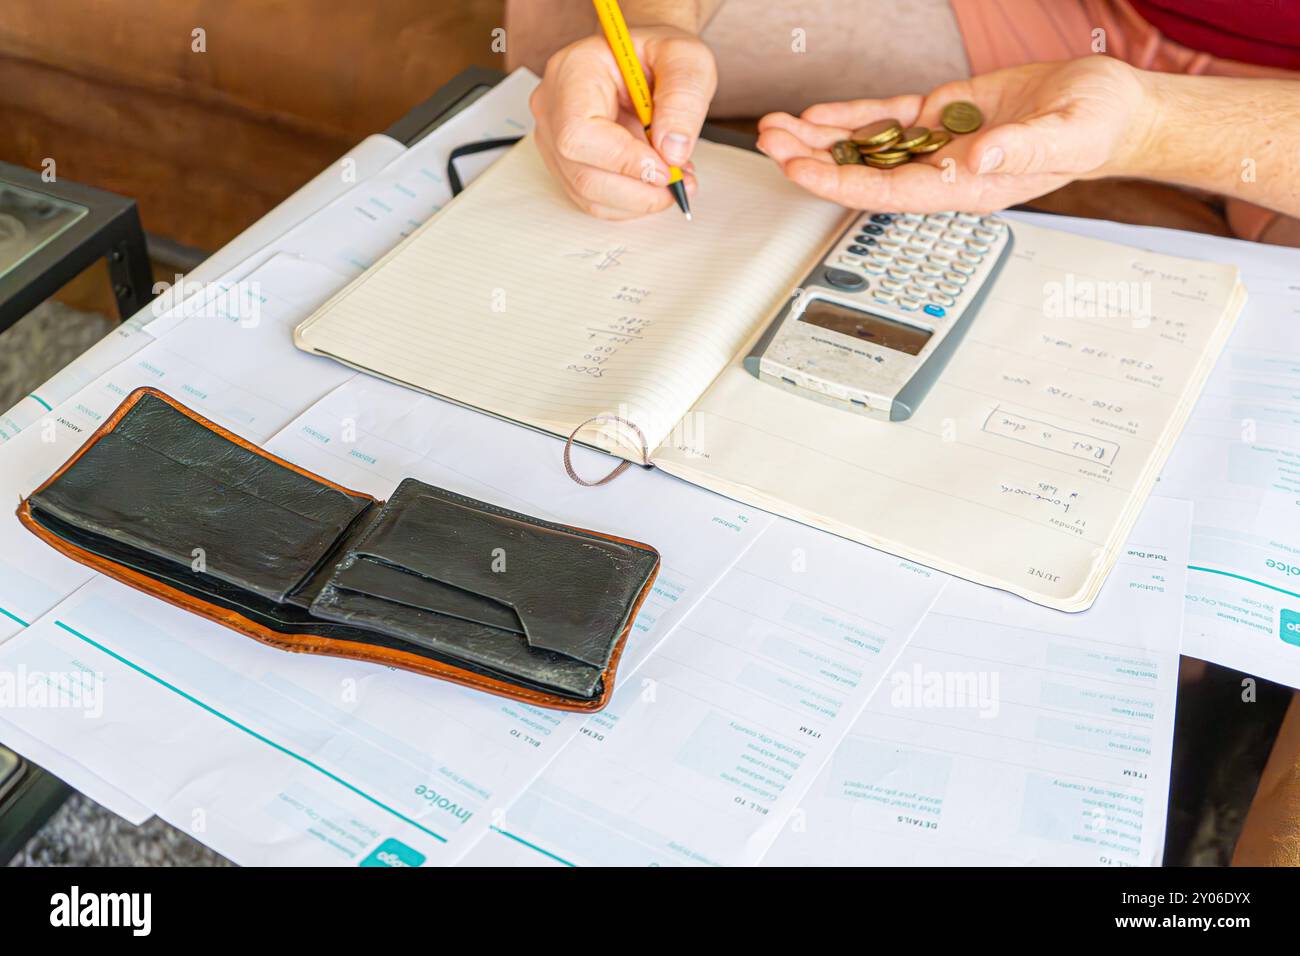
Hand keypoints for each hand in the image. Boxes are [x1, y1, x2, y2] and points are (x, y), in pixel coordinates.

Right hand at [530, 26, 716, 218]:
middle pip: (582, 173)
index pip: (579, 133)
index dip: (623, 161)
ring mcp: (554, 139)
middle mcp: (553, 107)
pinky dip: (632, 201)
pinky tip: (657, 182)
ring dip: (639, 200)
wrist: (643, 59)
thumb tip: (672, 150)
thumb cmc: (657, 54)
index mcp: (574, 71)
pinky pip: (595, 199)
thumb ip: (683, 98)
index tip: (665, 169)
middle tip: (679, 181)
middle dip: (638, 190)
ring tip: (676, 179)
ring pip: (588, 194)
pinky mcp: (567, 163)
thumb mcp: (686, 59)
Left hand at [756, 56, 1155, 212]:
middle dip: (811, 158)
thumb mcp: (1067, 134)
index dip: (839, 181)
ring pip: (865, 146)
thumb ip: (1021, 151)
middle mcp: (941, 172)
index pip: (887, 192)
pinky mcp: (940, 117)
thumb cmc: (1095, 127)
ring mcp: (937, 145)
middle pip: (862, 172)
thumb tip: (975, 161)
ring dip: (819, 139)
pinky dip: (850, 116)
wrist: (1108, 108)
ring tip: (774, 126)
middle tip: (767, 141)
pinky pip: (885, 119)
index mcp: (964, 187)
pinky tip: (818, 114)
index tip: (798, 169)